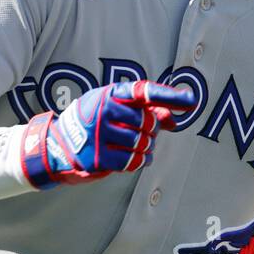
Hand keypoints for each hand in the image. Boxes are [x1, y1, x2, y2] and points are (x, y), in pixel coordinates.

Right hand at [20, 80, 196, 188]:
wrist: (61, 142)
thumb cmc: (97, 119)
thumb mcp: (117, 106)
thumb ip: (147, 108)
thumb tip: (173, 120)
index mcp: (111, 93)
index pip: (145, 92)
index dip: (169, 96)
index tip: (192, 101)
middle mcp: (104, 110)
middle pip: (148, 122)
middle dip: (151, 130)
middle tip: (143, 131)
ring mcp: (98, 134)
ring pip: (142, 143)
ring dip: (147, 147)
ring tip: (138, 144)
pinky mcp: (97, 157)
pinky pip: (132, 161)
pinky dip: (140, 161)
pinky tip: (137, 157)